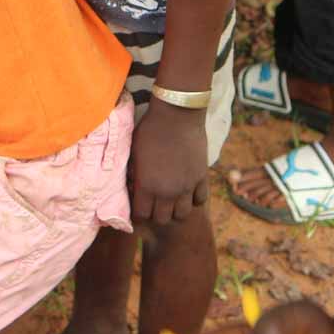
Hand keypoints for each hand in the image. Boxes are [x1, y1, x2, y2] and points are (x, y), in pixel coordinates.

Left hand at [130, 101, 210, 227]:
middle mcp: (167, 191)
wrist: (177, 114)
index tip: (138, 204)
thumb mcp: (133, 151)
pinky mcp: (202, 178)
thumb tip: (132, 184)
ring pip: (182, 214)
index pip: (141, 215)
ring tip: (171, 198)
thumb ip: (133, 172)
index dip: (138, 212)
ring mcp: (186, 186)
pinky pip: (200, 200)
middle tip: (154, 202)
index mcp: (147, 185)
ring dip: (175, 209)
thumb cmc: (150, 129)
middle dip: (156, 213)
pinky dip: (193, 199)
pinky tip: (187, 189)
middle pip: (162, 219)